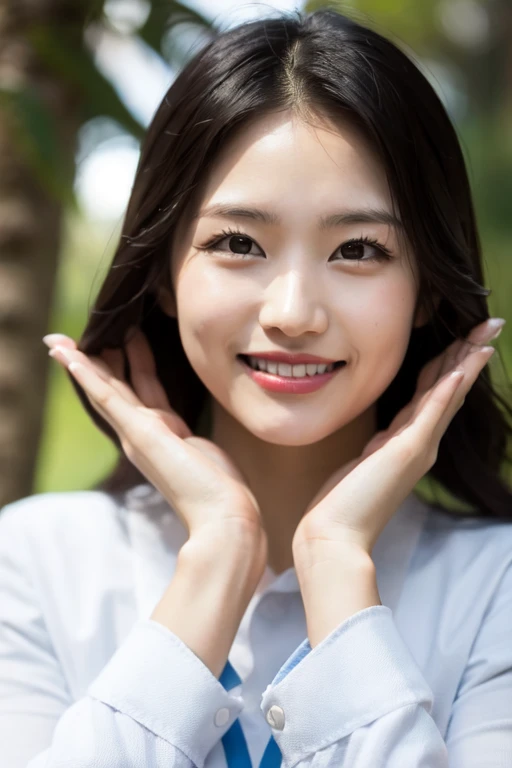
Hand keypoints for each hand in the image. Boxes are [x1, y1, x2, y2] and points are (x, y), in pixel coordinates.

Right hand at [44, 329, 266, 559]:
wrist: (223, 516)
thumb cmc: (220, 489)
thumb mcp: (202, 451)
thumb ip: (191, 440)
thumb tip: (195, 436)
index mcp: (158, 435)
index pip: (136, 393)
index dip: (125, 367)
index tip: (120, 341)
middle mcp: (142, 434)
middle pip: (114, 389)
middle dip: (99, 361)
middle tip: (81, 335)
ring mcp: (137, 434)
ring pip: (105, 389)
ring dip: (83, 363)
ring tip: (63, 340)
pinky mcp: (139, 432)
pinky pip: (107, 396)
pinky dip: (86, 375)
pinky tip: (70, 356)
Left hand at [292, 318, 502, 562]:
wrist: (334, 536)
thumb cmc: (343, 503)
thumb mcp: (364, 463)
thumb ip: (379, 446)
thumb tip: (381, 437)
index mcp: (410, 442)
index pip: (434, 392)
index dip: (451, 362)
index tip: (465, 337)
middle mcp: (421, 443)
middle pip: (450, 388)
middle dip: (470, 353)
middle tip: (492, 322)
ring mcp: (418, 447)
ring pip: (448, 394)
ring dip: (467, 362)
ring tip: (486, 335)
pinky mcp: (407, 451)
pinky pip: (431, 412)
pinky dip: (447, 389)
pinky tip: (462, 366)